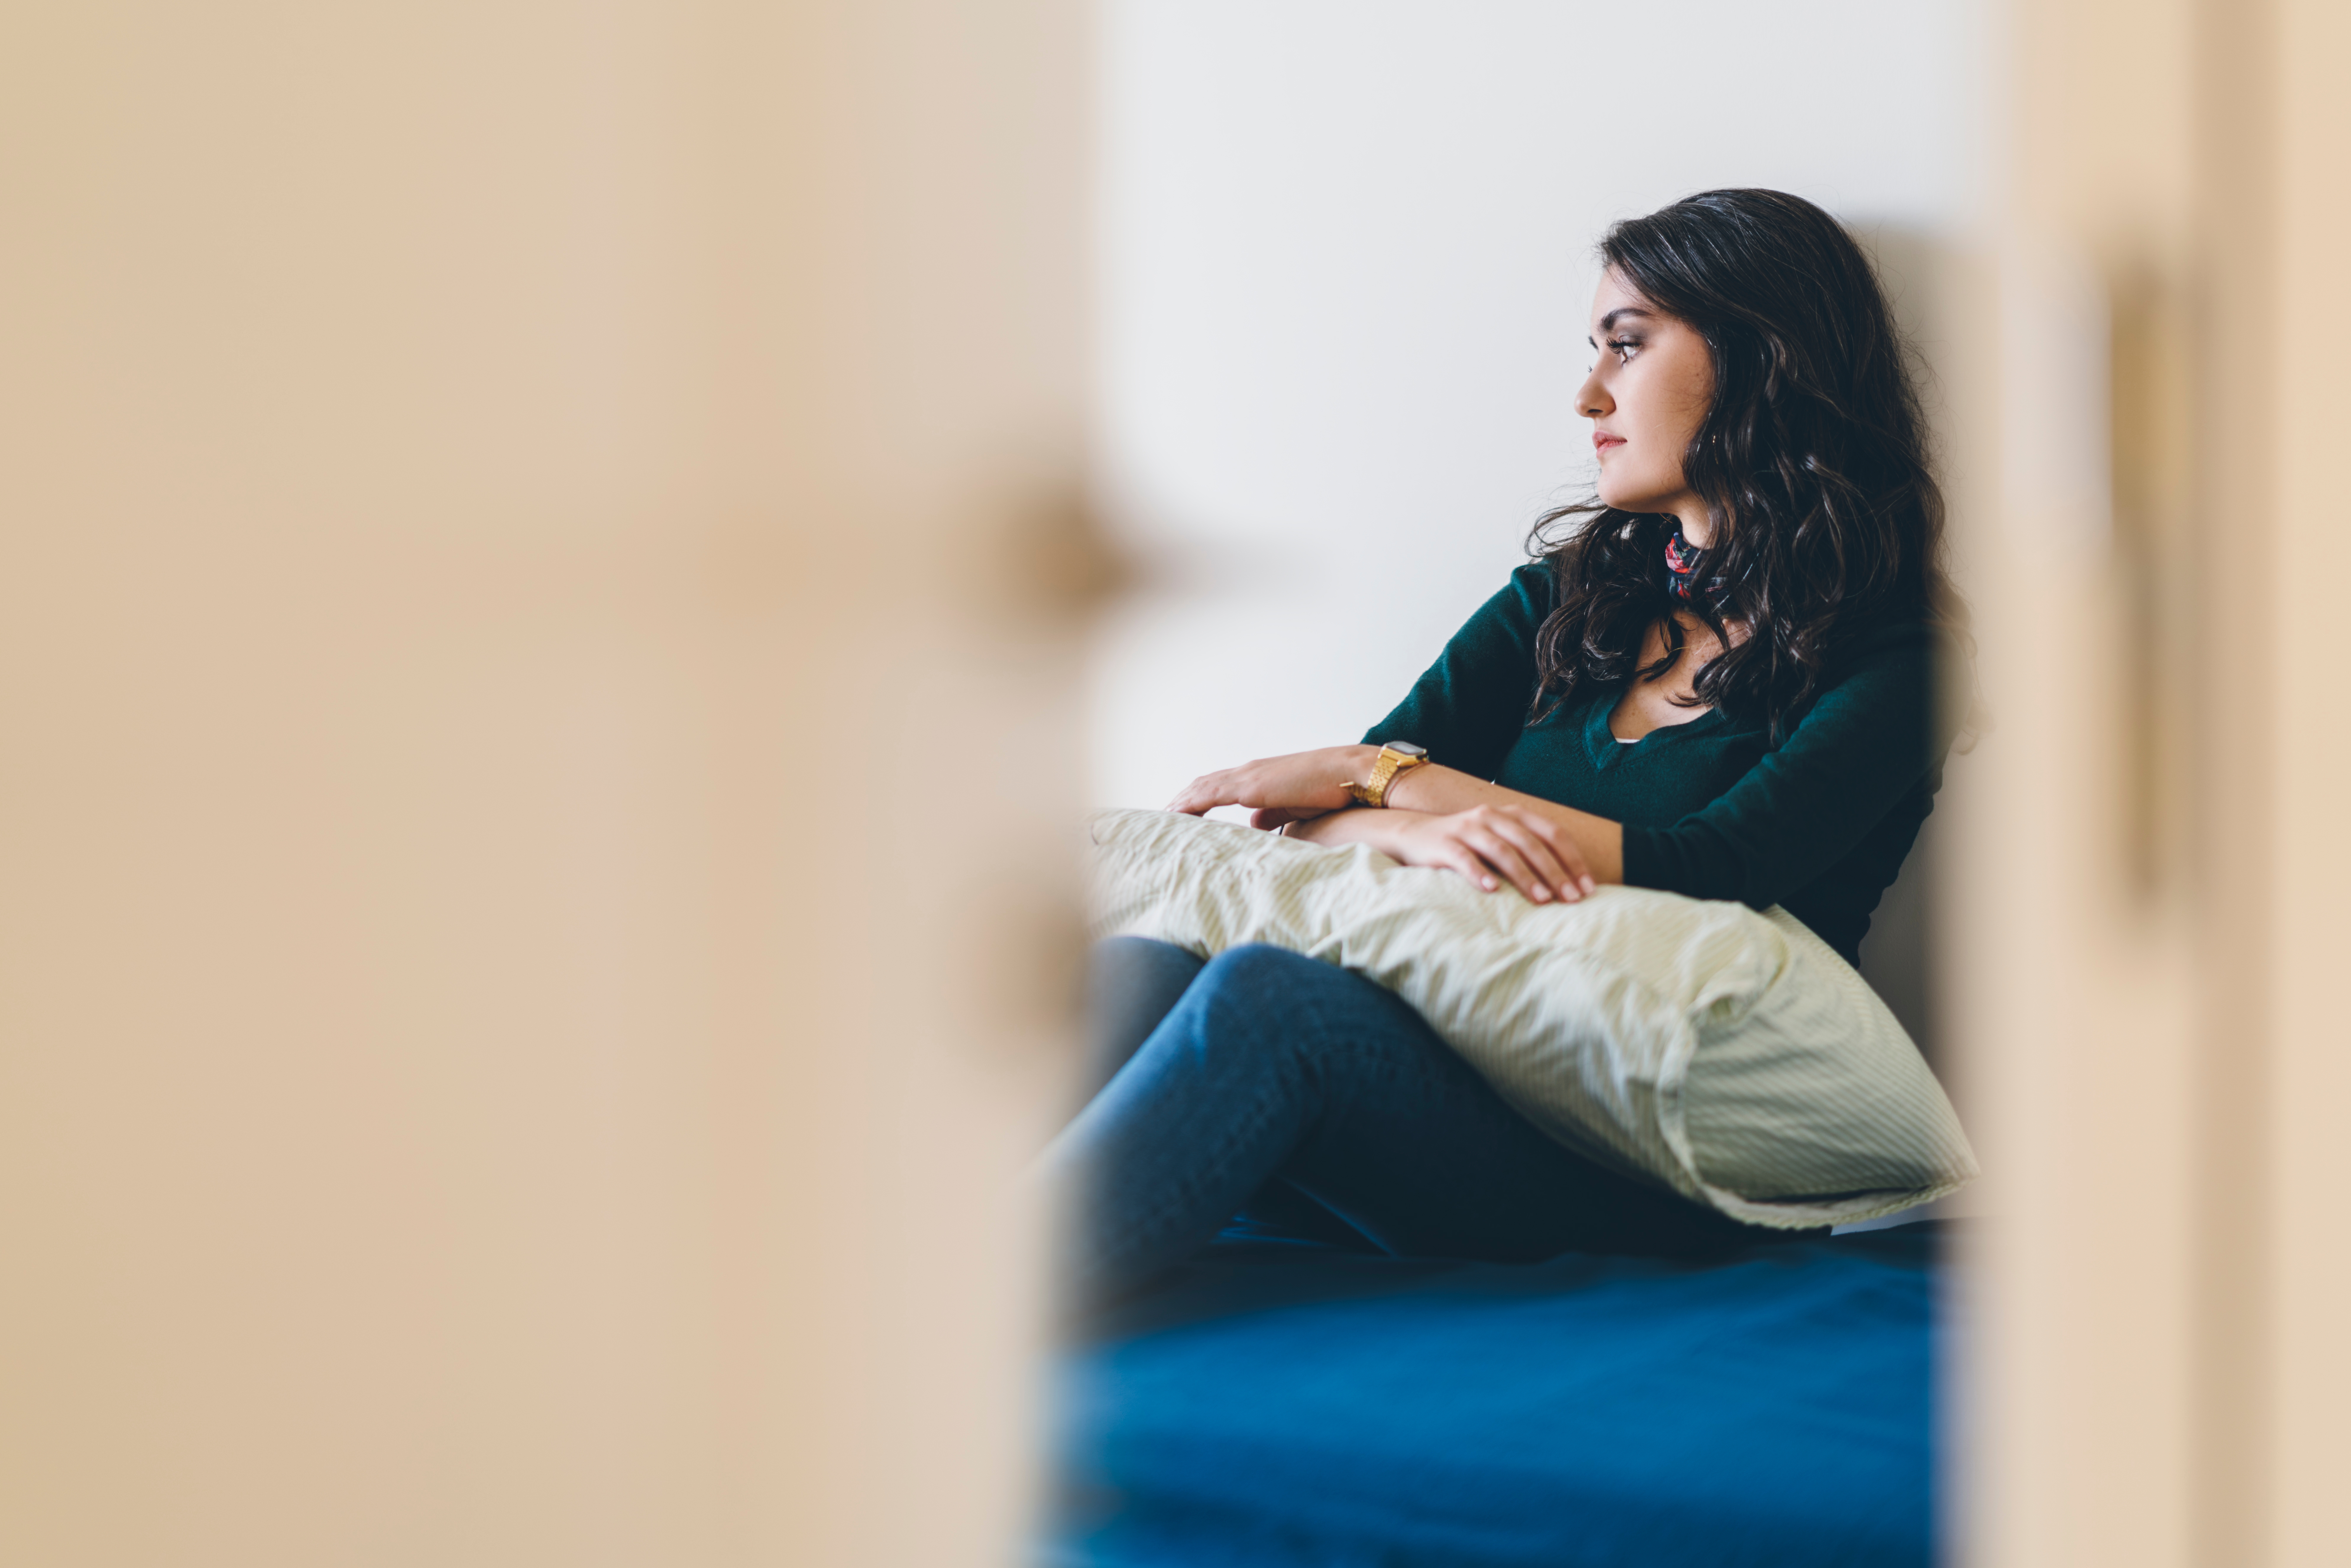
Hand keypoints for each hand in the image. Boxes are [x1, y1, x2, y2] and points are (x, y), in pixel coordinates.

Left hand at [1166, 746, 1374, 827]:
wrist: (1349, 774)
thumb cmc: (1329, 790)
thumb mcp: (1293, 805)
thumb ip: (1272, 813)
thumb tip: (1254, 824)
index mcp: (1257, 778)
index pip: (1217, 786)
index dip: (1196, 798)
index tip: (1179, 813)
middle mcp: (1247, 773)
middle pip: (1202, 785)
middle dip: (1180, 800)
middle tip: (1159, 818)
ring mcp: (1247, 778)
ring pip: (1200, 788)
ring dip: (1179, 802)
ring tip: (1159, 819)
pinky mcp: (1249, 787)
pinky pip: (1209, 795)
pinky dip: (1189, 804)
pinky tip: (1175, 815)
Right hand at [1384, 803, 1597, 903]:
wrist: (1414, 835)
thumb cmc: (1468, 846)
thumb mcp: (1501, 841)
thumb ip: (1529, 852)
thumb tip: (1569, 884)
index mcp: (1513, 814)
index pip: (1552, 833)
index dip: (1572, 859)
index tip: (1587, 888)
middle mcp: (1493, 816)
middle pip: (1531, 843)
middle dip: (1554, 872)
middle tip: (1571, 899)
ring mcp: (1467, 827)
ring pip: (1502, 850)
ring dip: (1525, 876)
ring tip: (1541, 900)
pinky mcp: (1444, 842)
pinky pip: (1464, 857)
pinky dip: (1479, 873)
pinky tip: (1492, 890)